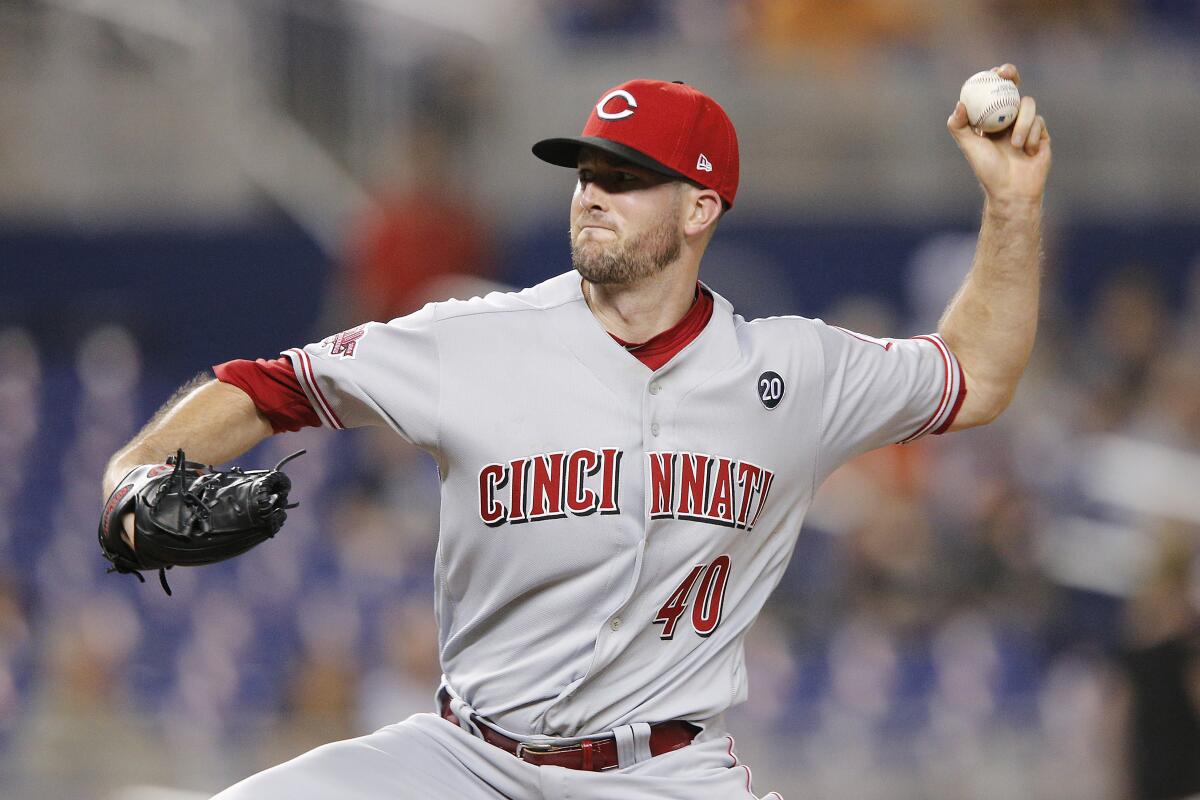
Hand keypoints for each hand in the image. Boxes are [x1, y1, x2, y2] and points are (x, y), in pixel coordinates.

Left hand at [947, 64, 1050, 208]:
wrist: (1012, 190)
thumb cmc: (987, 170)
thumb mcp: (969, 147)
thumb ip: (959, 126)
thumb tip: (959, 103)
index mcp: (989, 119)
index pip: (991, 92)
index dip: (992, 77)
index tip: (992, 72)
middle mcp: (1008, 118)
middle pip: (1012, 88)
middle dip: (1012, 76)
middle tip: (1008, 76)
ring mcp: (1026, 124)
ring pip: (1028, 105)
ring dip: (1022, 123)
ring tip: (1014, 144)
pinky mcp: (1041, 133)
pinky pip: (1039, 123)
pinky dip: (1031, 136)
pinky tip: (1027, 151)